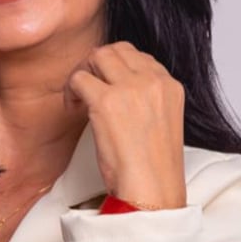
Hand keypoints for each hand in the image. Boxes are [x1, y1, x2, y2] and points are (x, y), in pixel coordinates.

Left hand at [64, 41, 186, 209]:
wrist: (151, 191)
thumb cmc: (152, 170)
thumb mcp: (161, 124)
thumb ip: (146, 101)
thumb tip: (118, 90)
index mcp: (170, 87)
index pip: (139, 56)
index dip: (116, 69)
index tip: (106, 87)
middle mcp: (153, 81)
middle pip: (117, 50)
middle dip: (97, 65)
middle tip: (87, 89)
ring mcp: (130, 88)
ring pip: (97, 56)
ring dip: (83, 73)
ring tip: (79, 99)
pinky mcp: (106, 101)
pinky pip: (79, 78)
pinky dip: (70, 90)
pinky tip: (73, 108)